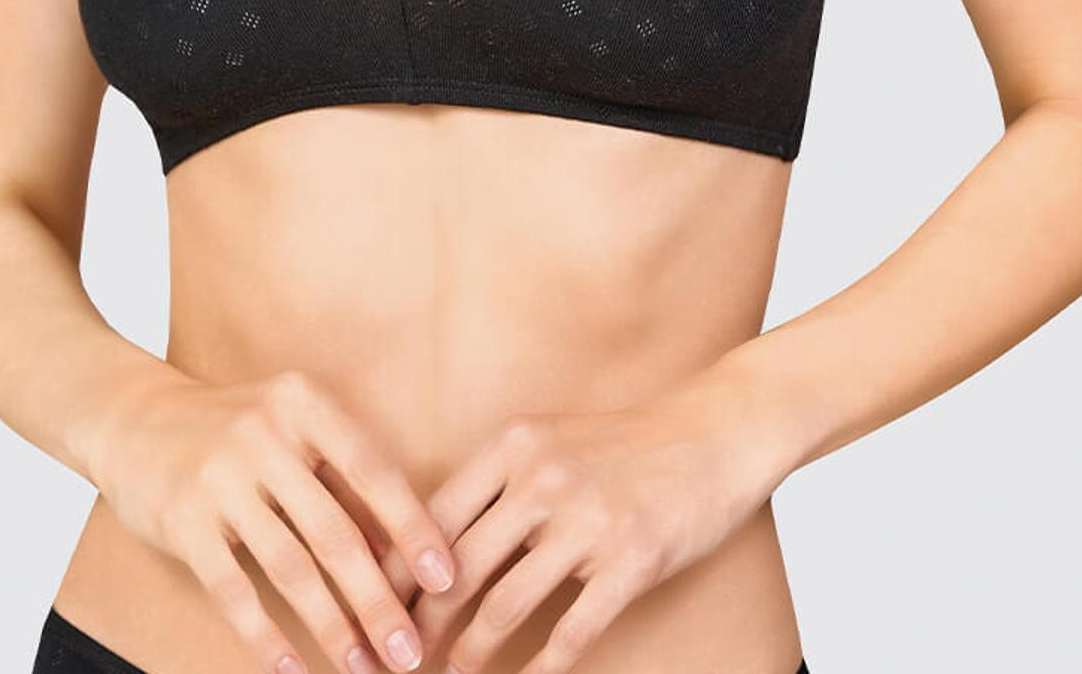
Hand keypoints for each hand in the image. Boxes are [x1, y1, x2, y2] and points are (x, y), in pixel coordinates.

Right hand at [90, 366, 457, 673]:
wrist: (133, 418)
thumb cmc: (233, 428)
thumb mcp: (291, 429)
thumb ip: (340, 478)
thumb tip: (401, 549)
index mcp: (304, 404)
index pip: (373, 471)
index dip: (413, 528)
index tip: (446, 579)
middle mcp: (265, 435)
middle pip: (336, 532)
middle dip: (378, 600)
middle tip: (410, 652)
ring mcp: (221, 478)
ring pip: (290, 567)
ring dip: (332, 626)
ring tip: (362, 668)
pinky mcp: (184, 521)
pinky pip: (234, 589)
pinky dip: (265, 636)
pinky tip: (291, 669)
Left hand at [403, 384, 765, 673]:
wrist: (712, 433)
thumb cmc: (622, 444)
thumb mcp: (549, 439)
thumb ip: (495, 483)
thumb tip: (426, 540)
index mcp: (513, 445)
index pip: (433, 516)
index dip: (396, 570)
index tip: (369, 605)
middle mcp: (543, 477)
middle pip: (457, 566)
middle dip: (419, 620)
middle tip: (397, 655)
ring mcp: (588, 520)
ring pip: (505, 604)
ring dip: (471, 649)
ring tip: (451, 671)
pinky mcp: (630, 560)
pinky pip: (572, 630)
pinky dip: (541, 667)